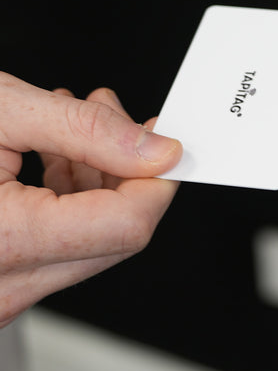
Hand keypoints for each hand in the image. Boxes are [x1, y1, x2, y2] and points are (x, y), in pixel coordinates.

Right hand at [0, 73, 181, 326]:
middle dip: (128, 175)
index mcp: (0, 244)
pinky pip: (53, 251)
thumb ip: (84, 131)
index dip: (160, 180)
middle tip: (119, 120)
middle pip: (114, 238)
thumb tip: (156, 151)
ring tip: (77, 126)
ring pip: (87, 245)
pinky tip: (50, 157)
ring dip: (95, 183)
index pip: (127, 226)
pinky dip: (64, 203)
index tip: (168, 142)